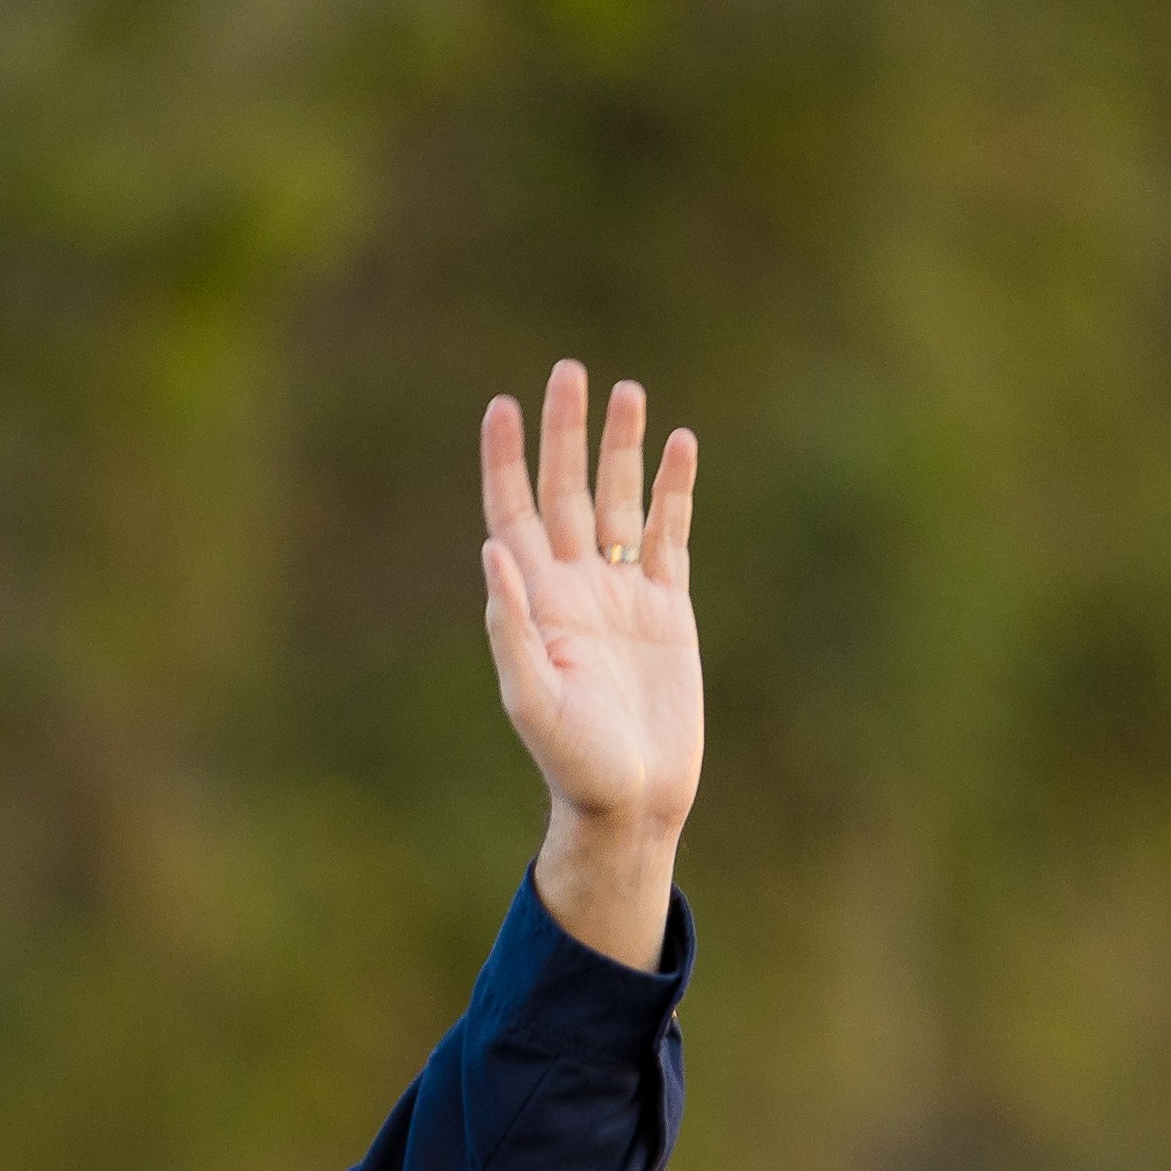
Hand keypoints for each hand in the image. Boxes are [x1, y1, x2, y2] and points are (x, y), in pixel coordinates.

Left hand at [478, 358, 699, 966]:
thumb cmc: (571, 760)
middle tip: (569, 370)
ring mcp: (621, 593)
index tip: (502, 406)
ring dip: (621, 449)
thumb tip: (492, 551)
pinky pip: (668, 535)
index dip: (506, 460)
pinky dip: (672, 491)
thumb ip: (511, 626)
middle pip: (565, 491)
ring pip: (618, 502)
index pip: (512, 512)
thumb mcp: (531, 698)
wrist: (632, 800)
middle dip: (566, 433)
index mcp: (533, 601)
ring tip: (628, 390)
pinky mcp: (667, 608)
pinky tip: (678, 444)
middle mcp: (572, 586)